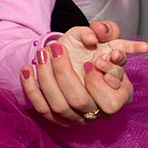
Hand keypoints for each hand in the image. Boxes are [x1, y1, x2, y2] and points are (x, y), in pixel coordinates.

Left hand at [21, 21, 143, 124]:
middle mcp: (99, 110)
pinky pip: (41, 108)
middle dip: (65, 74)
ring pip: (59, 105)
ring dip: (46, 77)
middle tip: (58, 50)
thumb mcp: (103, 34)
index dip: (98, 82)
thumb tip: (93, 35)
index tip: (89, 62)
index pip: (111, 102)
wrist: (72, 54)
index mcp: (120, 94)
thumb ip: (107, 30)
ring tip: (41, 53)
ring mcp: (78, 116)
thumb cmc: (91, 47)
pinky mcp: (58, 117)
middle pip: (80, 101)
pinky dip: (31, 88)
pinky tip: (27, 69)